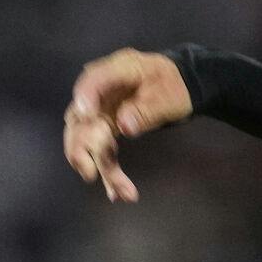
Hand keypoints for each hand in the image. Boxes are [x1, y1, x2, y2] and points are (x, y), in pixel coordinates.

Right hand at [62, 48, 193, 201]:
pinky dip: (106, 169)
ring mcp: (100, 108)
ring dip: (99, 166)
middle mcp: (101, 89)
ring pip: (85, 138)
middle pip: (81, 116)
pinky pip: (98, 148)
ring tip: (120, 192)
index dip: (86, 96)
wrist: (180, 86)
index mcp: (119, 69)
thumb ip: (147, 110)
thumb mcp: (170, 96)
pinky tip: (116, 192)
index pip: (94, 79)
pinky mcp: (103, 125)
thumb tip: (123, 126)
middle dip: (82, 147)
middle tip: (91, 173)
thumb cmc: (176, 85)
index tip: (84, 115)